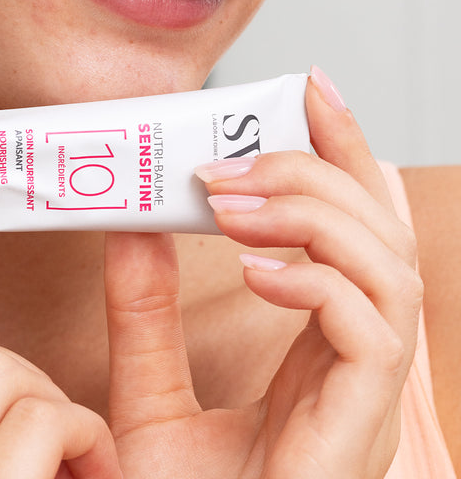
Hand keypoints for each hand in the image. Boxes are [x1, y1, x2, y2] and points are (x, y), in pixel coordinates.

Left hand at [104, 70, 421, 477]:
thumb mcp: (147, 405)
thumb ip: (141, 322)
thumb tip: (130, 229)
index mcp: (322, 353)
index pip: (358, 229)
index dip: (344, 151)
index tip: (306, 87)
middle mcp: (358, 369)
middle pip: (383, 232)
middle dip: (317, 170)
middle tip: (230, 158)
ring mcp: (366, 402)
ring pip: (390, 268)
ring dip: (312, 213)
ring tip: (228, 203)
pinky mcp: (356, 432)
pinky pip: (371, 330)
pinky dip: (318, 280)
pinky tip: (253, 269)